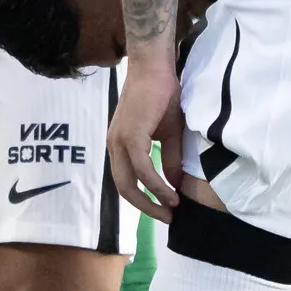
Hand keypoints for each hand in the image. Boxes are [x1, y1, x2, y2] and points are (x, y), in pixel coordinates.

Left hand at [108, 60, 184, 219]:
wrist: (156, 71)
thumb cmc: (162, 99)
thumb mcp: (169, 136)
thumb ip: (169, 160)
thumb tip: (176, 185)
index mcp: (120, 147)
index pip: (126, 181)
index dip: (144, 199)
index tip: (165, 210)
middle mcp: (114, 146)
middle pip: (123, 187)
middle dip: (145, 207)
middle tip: (167, 218)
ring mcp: (119, 141)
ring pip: (130, 181)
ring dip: (152, 199)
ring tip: (172, 209)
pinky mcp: (130, 135)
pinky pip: (142, 166)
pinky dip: (156, 183)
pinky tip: (170, 192)